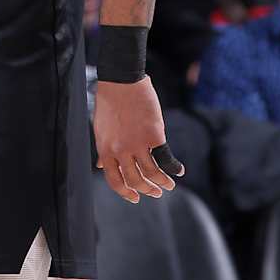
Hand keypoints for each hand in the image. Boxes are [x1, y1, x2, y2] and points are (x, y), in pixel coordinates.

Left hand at [92, 78, 178, 202]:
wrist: (121, 81)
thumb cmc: (110, 102)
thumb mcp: (100, 129)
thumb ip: (103, 150)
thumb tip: (101, 165)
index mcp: (105, 149)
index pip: (114, 180)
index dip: (125, 192)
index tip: (134, 198)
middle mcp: (120, 150)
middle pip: (134, 180)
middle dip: (146, 190)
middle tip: (156, 193)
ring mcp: (137, 143)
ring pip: (151, 173)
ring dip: (162, 182)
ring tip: (168, 185)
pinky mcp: (154, 135)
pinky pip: (165, 158)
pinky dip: (173, 168)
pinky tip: (178, 171)